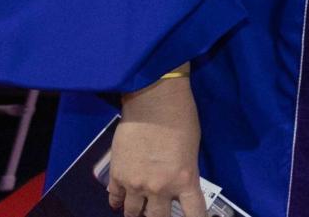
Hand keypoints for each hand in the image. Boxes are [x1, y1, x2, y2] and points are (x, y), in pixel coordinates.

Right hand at [110, 72, 203, 216]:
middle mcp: (159, 188)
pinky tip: (121, 201)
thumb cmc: (181, 118)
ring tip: (140, 211)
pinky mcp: (116, 176)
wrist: (153, 102)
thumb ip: (184, 172)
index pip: (194, 213)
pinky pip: (115, 199)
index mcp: (185, 180)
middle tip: (160, 213)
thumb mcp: (192, 150)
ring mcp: (135, 184)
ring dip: (138, 212)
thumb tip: (178, 184)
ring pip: (134, 213)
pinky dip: (118, 202)